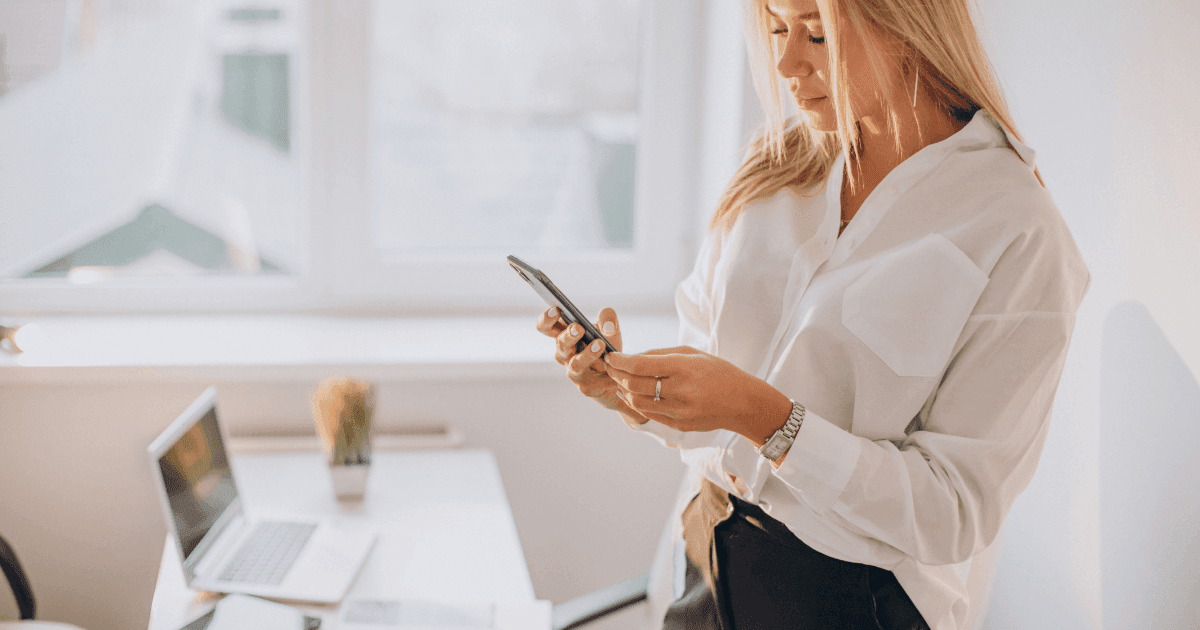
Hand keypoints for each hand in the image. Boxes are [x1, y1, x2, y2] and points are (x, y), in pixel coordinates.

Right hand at [535, 306, 650, 425]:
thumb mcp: (609, 329)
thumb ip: (608, 319)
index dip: (547, 319)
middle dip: (569, 335)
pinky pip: (594, 380)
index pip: (546, 327)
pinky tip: (614, 368)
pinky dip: (605, 372)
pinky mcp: (586, 387)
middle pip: (560, 343)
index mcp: (564, 336)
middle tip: (579, 327)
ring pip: (575, 364)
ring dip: (587, 354)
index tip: (556, 309)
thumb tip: (607, 327)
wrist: (618, 377)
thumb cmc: (607, 348)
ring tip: (600, 344)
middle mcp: (564, 354)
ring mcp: (573, 372)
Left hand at [603, 347, 791, 443]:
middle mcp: (680, 391)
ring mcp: (678, 411)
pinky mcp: (678, 425)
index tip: (611, 356)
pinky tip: (632, 393)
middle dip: (616, 374)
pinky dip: (636, 402)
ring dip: (623, 389)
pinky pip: (648, 413)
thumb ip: (660, 354)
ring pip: (637, 401)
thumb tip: (632, 357)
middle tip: (610, 366)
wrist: (743, 403)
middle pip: (633, 384)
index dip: (620, 361)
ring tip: (619, 380)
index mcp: (683, 368)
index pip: (639, 365)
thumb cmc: (718, 372)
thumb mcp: (692, 354)